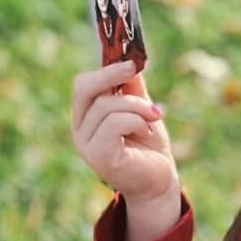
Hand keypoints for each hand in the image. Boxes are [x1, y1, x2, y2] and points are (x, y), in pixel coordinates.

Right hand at [70, 57, 178, 208]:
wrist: (160, 183)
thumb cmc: (149, 148)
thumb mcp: (141, 109)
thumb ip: (131, 87)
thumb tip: (129, 58)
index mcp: (86, 117)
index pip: (84, 84)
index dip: (105, 69)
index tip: (131, 61)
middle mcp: (80, 130)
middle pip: (85, 88)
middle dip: (111, 74)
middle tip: (134, 68)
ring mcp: (86, 145)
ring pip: (106, 105)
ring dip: (137, 106)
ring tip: (155, 116)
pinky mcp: (99, 156)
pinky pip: (114, 123)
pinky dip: (136, 121)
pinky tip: (147, 131)